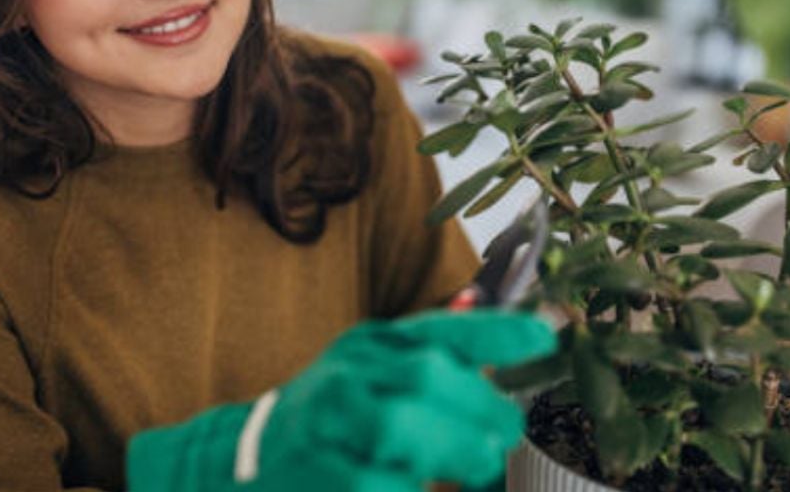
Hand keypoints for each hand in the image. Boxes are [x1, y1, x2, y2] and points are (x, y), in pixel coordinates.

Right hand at [127, 309, 553, 490]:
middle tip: (504, 436)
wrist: (244, 459)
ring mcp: (326, 422)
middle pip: (423, 376)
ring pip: (399, 427)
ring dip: (451, 450)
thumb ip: (439, 353)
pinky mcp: (317, 474)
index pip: (440, 327)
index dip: (497, 330)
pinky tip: (416, 484)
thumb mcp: (379, 372)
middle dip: (479, 408)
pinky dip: (410, 488)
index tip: (545, 335)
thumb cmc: (336, 417)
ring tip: (474, 467)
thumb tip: (516, 315)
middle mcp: (346, 373)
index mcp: (373, 343)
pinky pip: (378, 483)